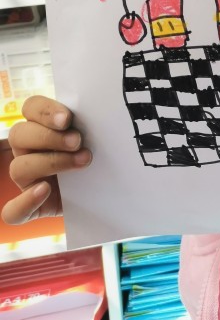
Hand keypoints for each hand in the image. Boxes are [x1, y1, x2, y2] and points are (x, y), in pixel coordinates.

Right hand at [1, 97, 91, 225]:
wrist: (107, 191)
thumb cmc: (100, 155)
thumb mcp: (96, 136)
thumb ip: (91, 123)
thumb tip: (101, 111)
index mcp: (41, 126)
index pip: (31, 108)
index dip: (44, 111)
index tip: (67, 118)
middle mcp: (28, 150)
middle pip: (19, 135)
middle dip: (49, 137)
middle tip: (77, 141)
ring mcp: (27, 180)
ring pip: (18, 168)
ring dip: (50, 163)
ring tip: (82, 161)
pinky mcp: (30, 208)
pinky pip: (13, 211)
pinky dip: (25, 202)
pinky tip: (45, 190)